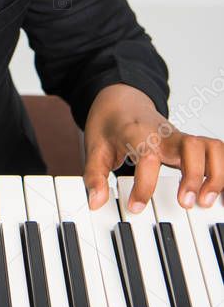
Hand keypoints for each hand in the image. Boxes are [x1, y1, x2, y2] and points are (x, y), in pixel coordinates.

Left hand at [83, 83, 223, 211]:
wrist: (121, 99)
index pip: (147, 156)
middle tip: (185, 204)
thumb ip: (95, 175)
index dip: (144, 185)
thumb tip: (96, 202)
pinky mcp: (190, 145)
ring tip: (205, 201)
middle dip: (193, 176)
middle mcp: (164, 134)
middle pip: (191, 146)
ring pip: (210, 147)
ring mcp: (180, 138)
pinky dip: (221, 169)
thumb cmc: (110, 123)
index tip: (136, 207)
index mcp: (138, 133)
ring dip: (215, 174)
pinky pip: (215, 151)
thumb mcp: (94, 147)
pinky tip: (217, 192)